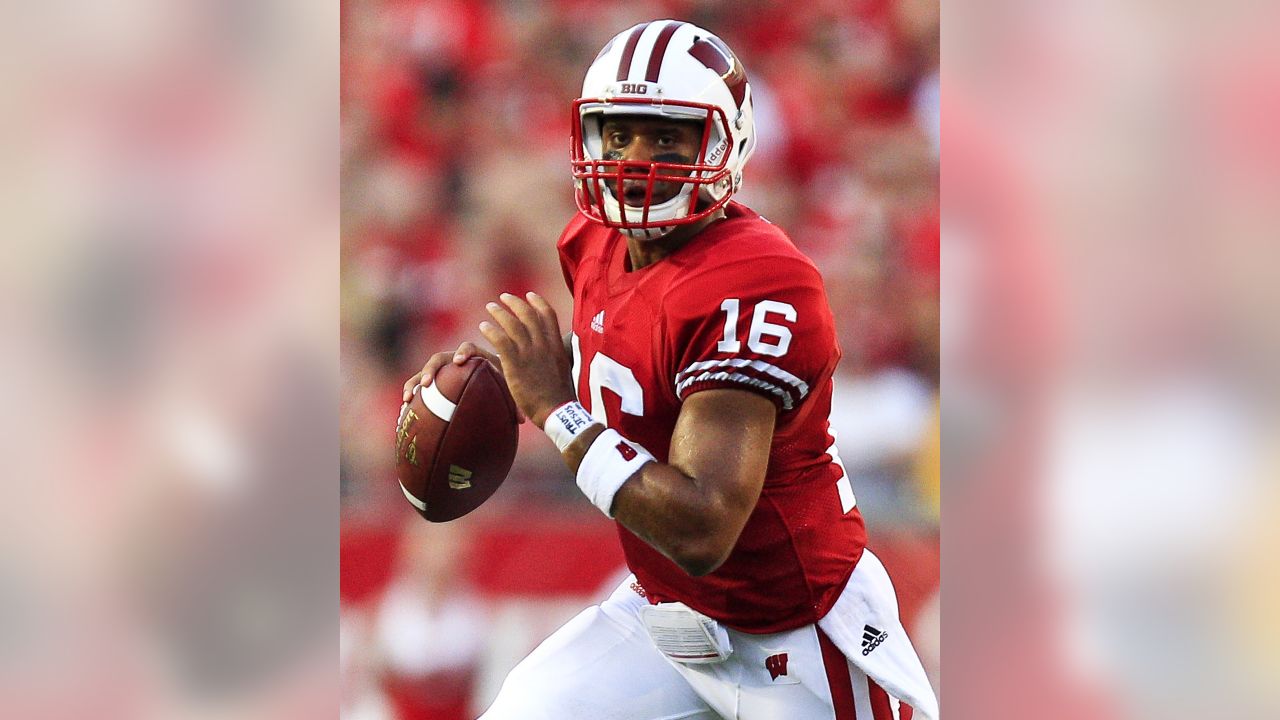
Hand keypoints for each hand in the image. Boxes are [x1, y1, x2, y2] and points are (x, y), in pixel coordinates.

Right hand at [402, 341, 526, 423]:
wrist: (497, 380)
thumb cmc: (507, 384)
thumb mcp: (512, 391)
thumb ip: (516, 402)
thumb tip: (522, 420)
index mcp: (478, 357)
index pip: (469, 348)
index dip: (463, 352)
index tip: (460, 361)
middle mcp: (457, 361)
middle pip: (440, 358)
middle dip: (431, 369)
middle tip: (426, 384)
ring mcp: (444, 371)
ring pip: (425, 372)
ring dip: (414, 382)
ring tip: (407, 400)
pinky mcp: (436, 382)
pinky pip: (420, 387)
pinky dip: (412, 395)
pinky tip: (404, 412)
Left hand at [479, 292, 576, 428]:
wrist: (557, 410)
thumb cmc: (561, 396)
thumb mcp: (564, 370)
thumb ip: (557, 358)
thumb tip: (557, 355)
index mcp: (556, 345)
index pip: (548, 314)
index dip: (538, 302)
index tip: (529, 295)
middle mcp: (544, 344)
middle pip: (528, 314)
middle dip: (515, 303)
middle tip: (503, 297)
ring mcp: (530, 352)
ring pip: (512, 323)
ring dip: (499, 313)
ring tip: (490, 307)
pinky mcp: (515, 363)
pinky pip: (500, 339)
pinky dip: (491, 330)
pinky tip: (483, 327)